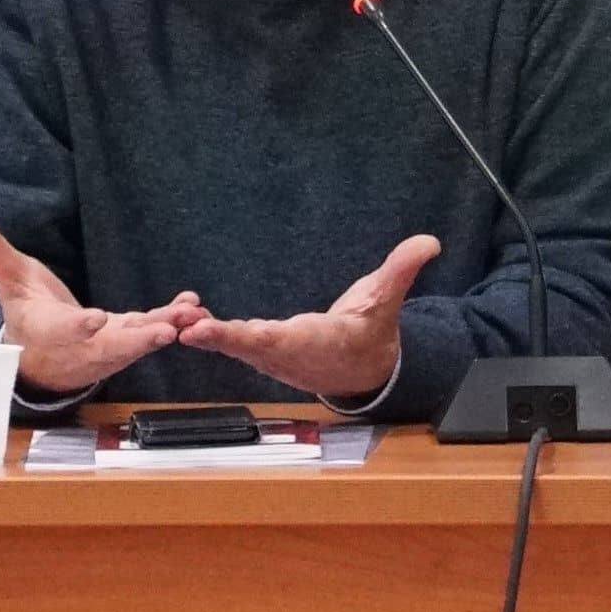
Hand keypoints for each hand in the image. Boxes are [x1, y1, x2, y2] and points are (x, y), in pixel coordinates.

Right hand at [0, 215, 207, 393]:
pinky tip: (191, 306)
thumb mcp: (9, 280)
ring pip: (136, 343)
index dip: (79, 327)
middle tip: (163, 331)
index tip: (95, 320)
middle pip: (110, 346)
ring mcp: (106, 347)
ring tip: (188, 315)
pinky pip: (149, 334)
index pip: (64, 330)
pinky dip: (170, 321)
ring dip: (163, 329)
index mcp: (49, 330)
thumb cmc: (25, 311)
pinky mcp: (126, 341)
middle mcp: (81, 345)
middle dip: (137, 340)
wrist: (39, 354)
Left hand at [178, 235, 440, 398]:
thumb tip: (430, 242)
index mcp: (316, 340)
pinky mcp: (263, 351)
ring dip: (207, 335)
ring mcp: (273, 355)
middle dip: (218, 337)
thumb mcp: (387, 299)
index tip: (218, 332)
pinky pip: (234, 342)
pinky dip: (211, 333)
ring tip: (180, 320)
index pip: (278, 338)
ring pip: (235, 346)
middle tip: (187, 327)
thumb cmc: (372, 330)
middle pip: (248, 347)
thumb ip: (402, 268)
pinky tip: (189, 321)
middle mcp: (289, 353)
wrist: (365, 369)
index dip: (246, 336)